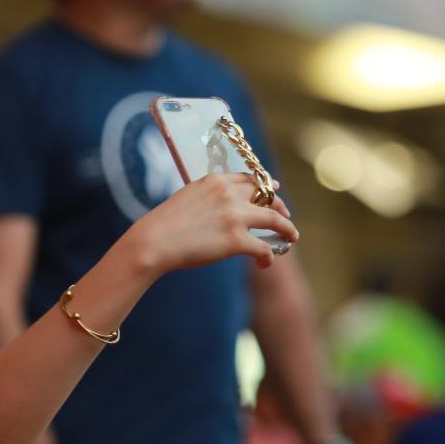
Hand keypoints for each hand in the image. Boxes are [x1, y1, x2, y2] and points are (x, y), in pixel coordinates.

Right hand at [125, 173, 298, 276]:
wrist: (153, 242)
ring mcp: (235, 216)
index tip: (273, 191)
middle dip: (280, 206)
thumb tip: (221, 211)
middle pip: (267, 196)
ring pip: (274, 220)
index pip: (249, 180)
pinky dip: (269, 257)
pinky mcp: (236, 240)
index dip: (265, 186)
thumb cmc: (163, 225)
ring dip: (287, 229)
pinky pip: (264, 248)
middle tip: (285, 217)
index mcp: (215, 181)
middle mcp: (229, 194)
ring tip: (291, 237)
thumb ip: (208, 198)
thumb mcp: (187, 198)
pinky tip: (264, 263)